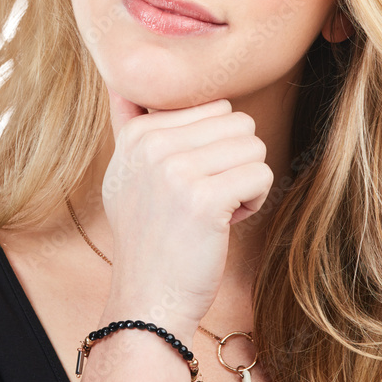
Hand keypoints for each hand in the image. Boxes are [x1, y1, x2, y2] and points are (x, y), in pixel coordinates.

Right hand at [100, 84, 273, 334]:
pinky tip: (225, 223)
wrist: (148, 300)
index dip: (212, 148)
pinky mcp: (204, 198)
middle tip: (204, 198)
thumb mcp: (125, 173)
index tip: (187, 182)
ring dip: (245, 182)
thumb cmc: (148, 236)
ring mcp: (176, 169)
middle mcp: (152, 144)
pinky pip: (261, 175)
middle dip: (233, 161)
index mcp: (138, 133)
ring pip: (253, 147)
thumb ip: (129, 123)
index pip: (215, 108)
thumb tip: (120, 81)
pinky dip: (254, 202)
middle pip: (238, 122)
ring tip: (213, 210)